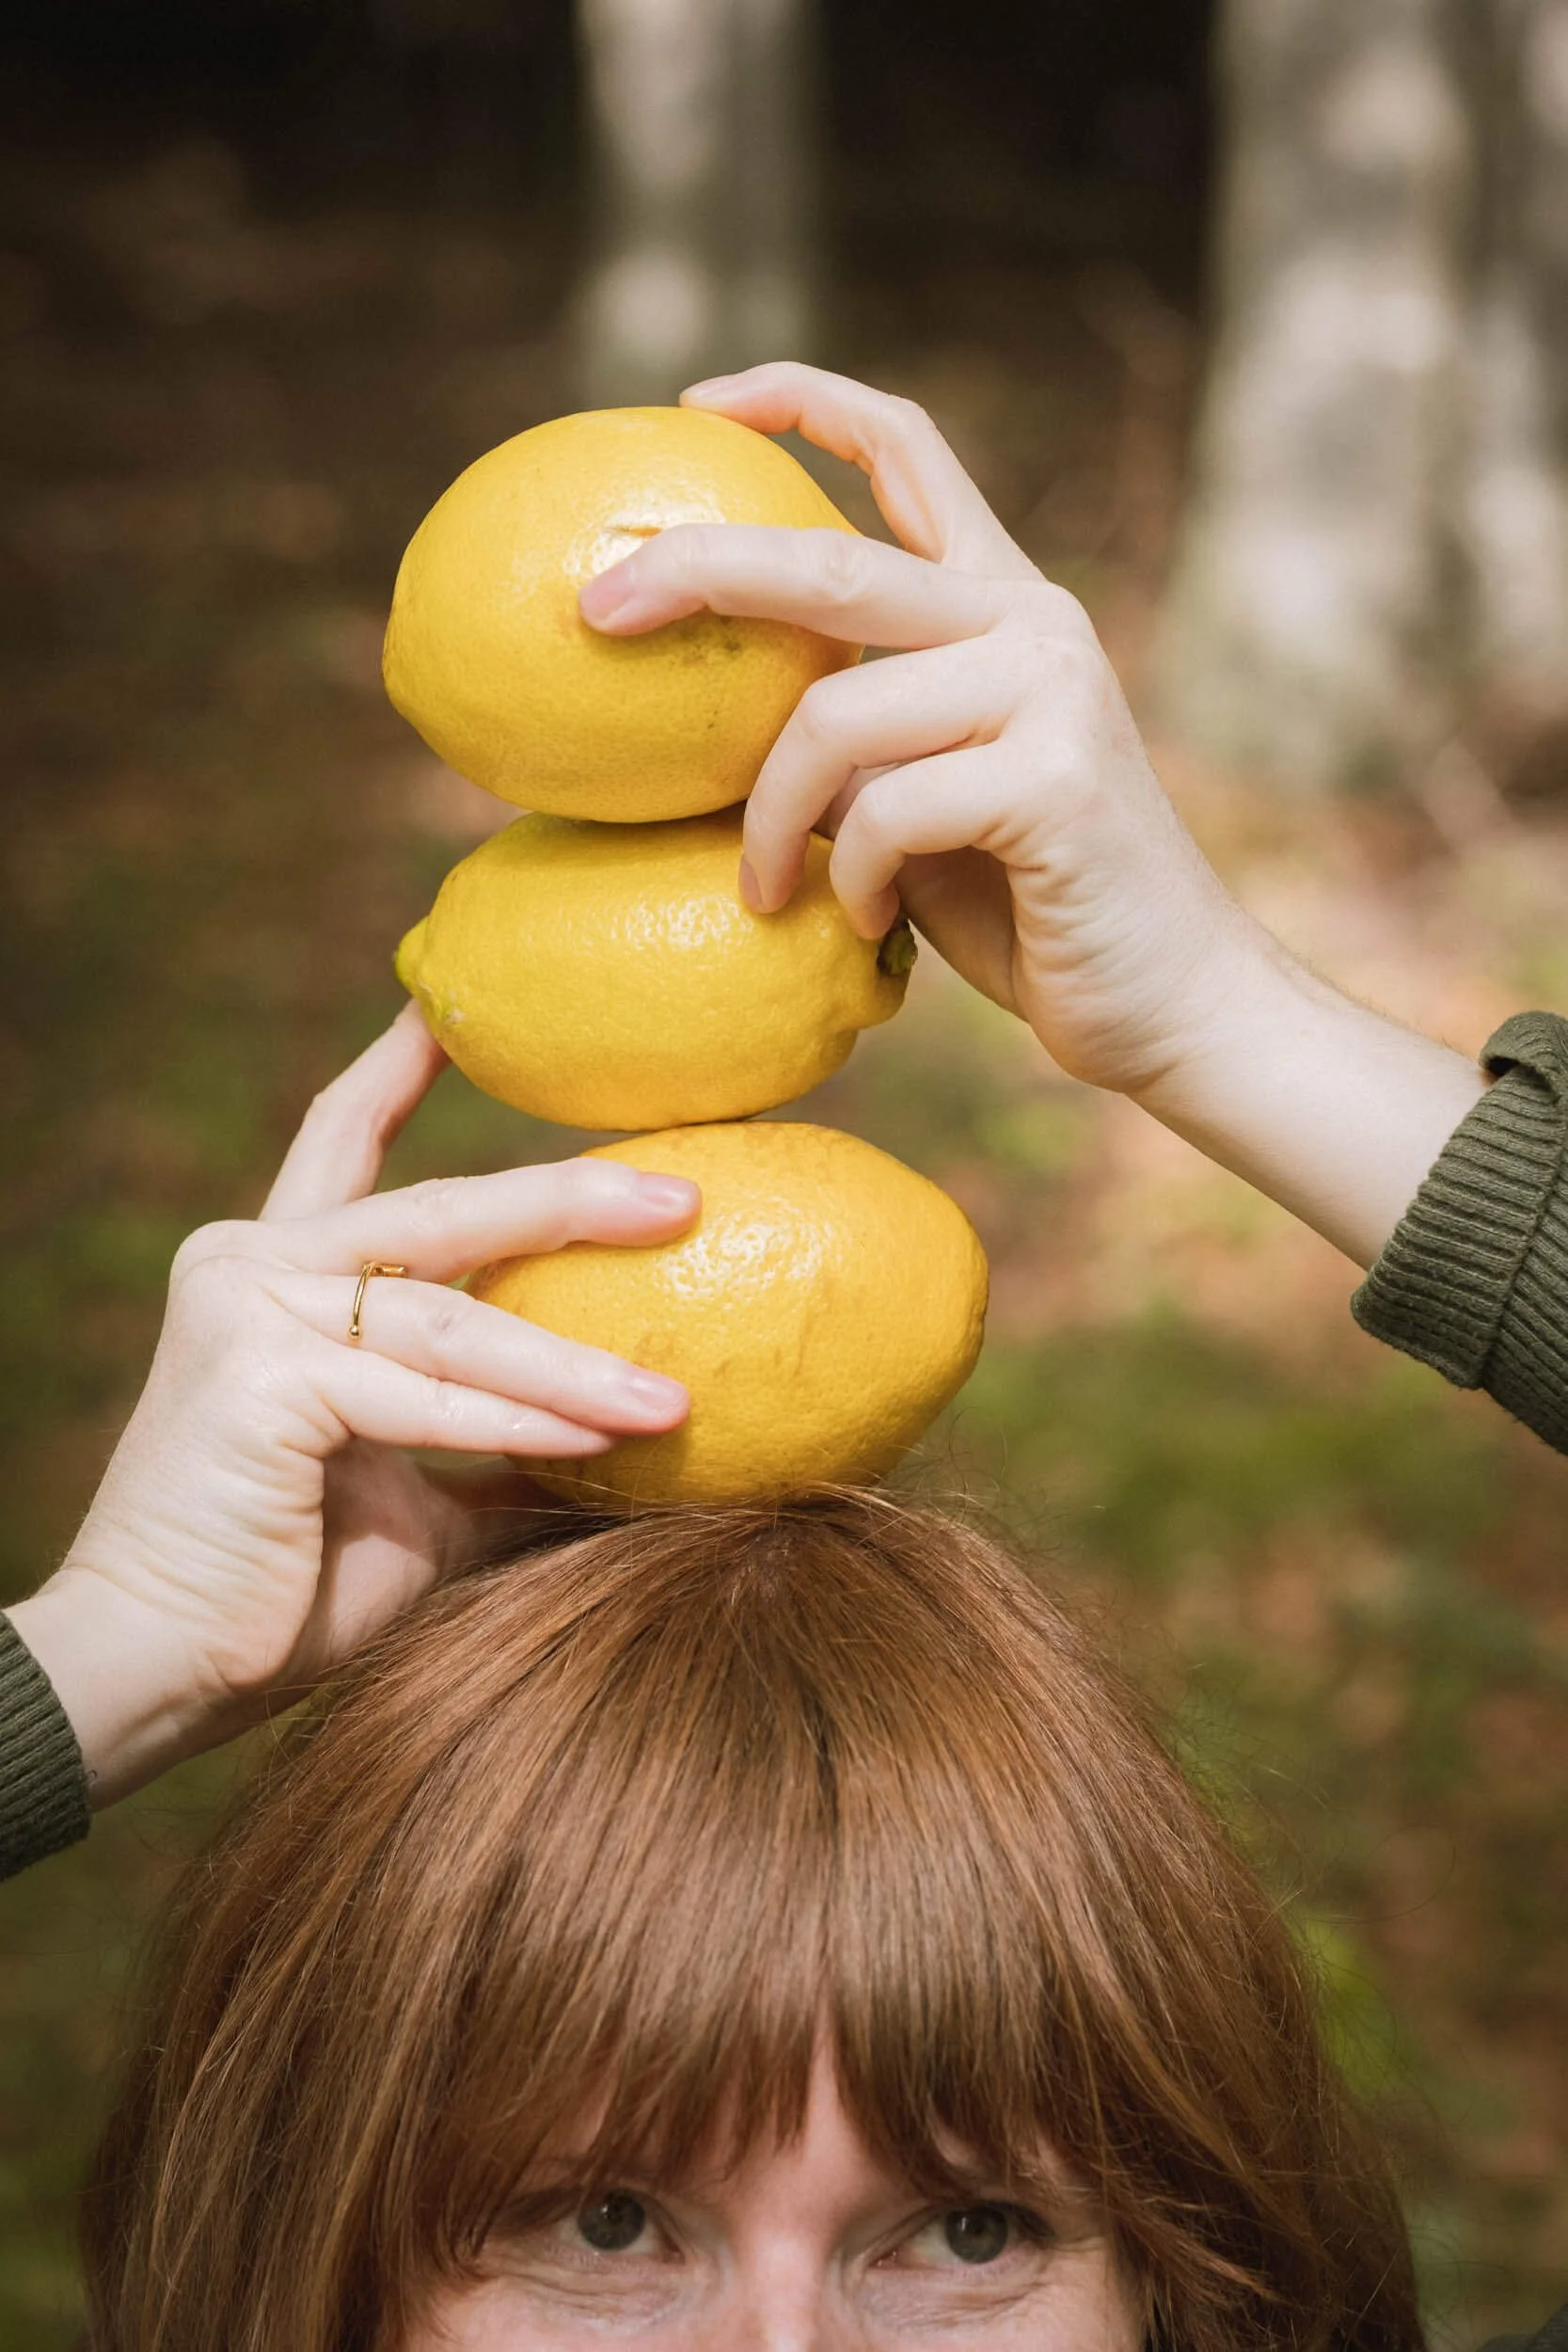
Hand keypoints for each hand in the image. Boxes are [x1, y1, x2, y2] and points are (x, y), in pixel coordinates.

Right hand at [9, 1008, 696, 1803]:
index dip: (400, 1068)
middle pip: (439, 1209)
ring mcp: (248, 1308)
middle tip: (681, 1193)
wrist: (157, 1669)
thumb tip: (619, 1439)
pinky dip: (520, 1420)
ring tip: (676, 1393)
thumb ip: (495, 1444)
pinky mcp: (258, 1374)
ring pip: (452, 1315)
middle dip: (567, 1200)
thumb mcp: (412, 1492)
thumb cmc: (281, 1587)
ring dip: (574, 1360)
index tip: (460, 1006)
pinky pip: (424, 1392)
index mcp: (275, 1275)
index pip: (342, 1139)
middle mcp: (251, 1263)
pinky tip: (602, 1438)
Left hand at [578, 362, 1486, 1265]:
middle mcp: (1032, 622)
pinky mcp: (1055, 780)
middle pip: (829, 559)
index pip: (908, 447)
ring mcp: (1051, 692)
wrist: (1170, 1002)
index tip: (696, 408)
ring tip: (761, 886)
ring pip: (835, 714)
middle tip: (594, 612)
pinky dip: (847, 877)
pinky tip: (858, 921)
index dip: (800, 400)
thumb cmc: (1031, 909)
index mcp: (1001, 604)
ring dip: (767, 815)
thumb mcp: (919, 801)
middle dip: (695, 571)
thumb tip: (705, 721)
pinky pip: (884, 811)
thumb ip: (851, 739)